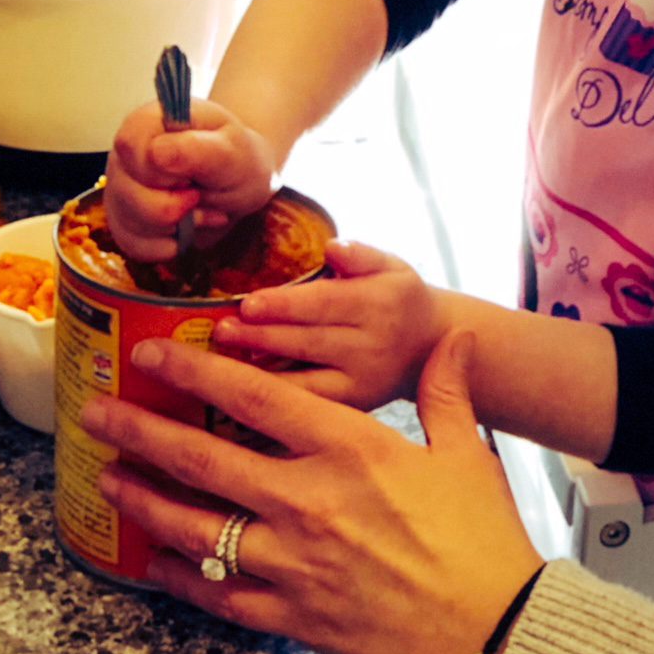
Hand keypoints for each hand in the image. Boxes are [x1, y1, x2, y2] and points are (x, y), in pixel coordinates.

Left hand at [81, 329, 544, 653]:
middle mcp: (311, 502)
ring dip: (146, 501)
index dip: (197, 371)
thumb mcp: (468, 453)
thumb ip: (446, 392)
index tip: (154, 354)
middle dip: (142, 432)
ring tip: (110, 480)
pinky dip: (182, 578)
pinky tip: (153, 563)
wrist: (497, 635)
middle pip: (205, 459)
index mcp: (352, 450)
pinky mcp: (294, 617)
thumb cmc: (486, 541)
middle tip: (97, 413)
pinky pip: (220, 595)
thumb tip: (453, 341)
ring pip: (197, 528)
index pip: (256, 398)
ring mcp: (296, 564)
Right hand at [105, 98, 277, 260]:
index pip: (130, 146)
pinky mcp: (123, 219)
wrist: (240, 183)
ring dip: (174, 226)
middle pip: (127, 192)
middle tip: (200, 193)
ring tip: (198, 209)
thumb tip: (156, 153)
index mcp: (147, 122)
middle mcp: (126, 154)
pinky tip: (186, 229)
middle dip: (174, 205)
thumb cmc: (236, 160)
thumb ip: (197, 150)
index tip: (191, 174)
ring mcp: (121, 187)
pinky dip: (166, 245)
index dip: (162, 170)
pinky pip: (132, 245)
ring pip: (129, 222)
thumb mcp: (232, 152)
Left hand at [213, 241, 448, 408]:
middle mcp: (372, 345)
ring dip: (261, 371)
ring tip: (221, 362)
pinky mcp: (354, 407)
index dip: (284, 305)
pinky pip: (309, 405)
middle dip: (262, 337)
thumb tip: (331, 247)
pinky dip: (276, 401)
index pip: (325, 303)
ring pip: (306, 379)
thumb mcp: (393, 268)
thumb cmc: (400, 299)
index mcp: (381, 303)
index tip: (247, 304)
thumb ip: (362, 255)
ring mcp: (363, 381)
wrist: (432, 347)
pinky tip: (241, 393)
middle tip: (221, 331)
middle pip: (309, 341)